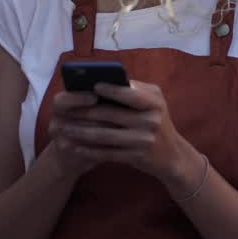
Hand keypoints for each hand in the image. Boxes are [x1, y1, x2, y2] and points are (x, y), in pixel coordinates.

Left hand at [47, 80, 198, 190]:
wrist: (172, 156)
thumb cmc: (157, 123)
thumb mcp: (154, 103)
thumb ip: (134, 91)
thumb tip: (105, 82)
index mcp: (154, 102)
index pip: (129, 94)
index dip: (110, 90)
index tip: (92, 85)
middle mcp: (150, 121)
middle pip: (111, 115)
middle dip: (85, 112)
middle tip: (66, 111)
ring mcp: (143, 140)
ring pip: (105, 135)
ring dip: (81, 132)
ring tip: (65, 130)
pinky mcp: (136, 157)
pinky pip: (107, 153)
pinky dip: (90, 150)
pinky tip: (77, 147)